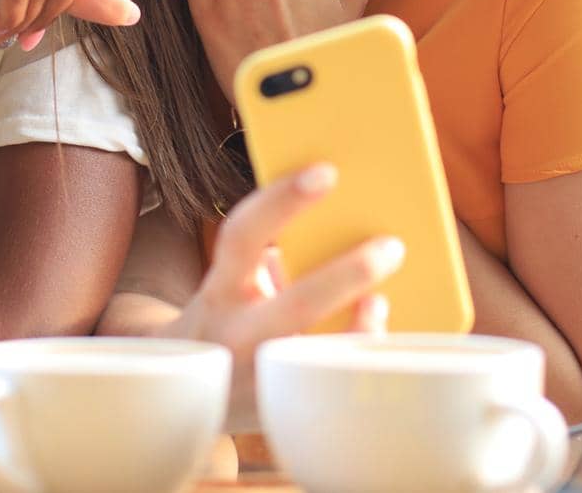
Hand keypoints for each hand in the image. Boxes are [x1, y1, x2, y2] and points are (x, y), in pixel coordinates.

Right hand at [160, 164, 403, 429]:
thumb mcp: (234, 281)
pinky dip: (361, 360)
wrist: (189, 388)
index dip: (281, 201)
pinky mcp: (285, 409)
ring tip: (385, 300)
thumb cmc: (230, 316)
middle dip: (345, 275)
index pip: (243, 235)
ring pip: (319, 359)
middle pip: (295, 305)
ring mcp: (262, 378)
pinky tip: (383, 338)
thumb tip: (352, 221)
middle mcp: (237, 334)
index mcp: (222, 288)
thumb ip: (275, 257)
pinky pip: (333, 387)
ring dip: (362, 331)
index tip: (326, 171)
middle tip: (393, 246)